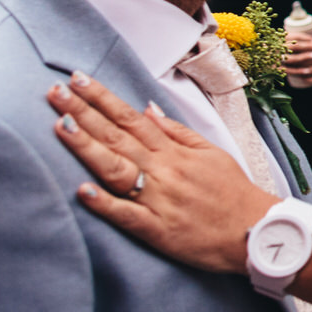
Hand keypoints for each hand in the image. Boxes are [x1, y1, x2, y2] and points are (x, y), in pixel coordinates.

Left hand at [48, 73, 270, 273]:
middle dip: (84, 112)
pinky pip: (127, 216)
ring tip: (60, 125)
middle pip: (117, 137)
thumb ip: (176, 131)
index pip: (131, 118)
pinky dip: (104, 204)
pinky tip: (81, 191)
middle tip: (54, 91)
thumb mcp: (211, 152)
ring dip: (87, 147)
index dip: (102, 98)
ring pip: (116, 169)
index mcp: (173, 152)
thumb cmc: (233, 192)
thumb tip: (146, 108)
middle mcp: (163, 171)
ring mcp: (158, 200)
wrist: (256, 232)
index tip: (78, 80)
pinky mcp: (157, 230)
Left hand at [286, 33, 311, 86]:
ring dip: (298, 71)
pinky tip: (301, 79)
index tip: (284, 50)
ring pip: (309, 70)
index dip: (293, 50)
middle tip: (283, 61)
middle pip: (304, 60)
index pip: (304, 48)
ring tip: (290, 70)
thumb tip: (296, 41)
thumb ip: (311, 42)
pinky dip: (308, 79)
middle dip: (293, 61)